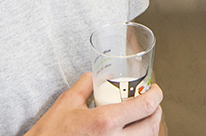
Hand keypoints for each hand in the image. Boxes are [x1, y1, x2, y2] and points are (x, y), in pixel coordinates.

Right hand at [24, 73, 162, 135]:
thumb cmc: (49, 134)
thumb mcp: (66, 103)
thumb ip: (85, 86)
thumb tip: (95, 76)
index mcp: (105, 122)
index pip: (145, 106)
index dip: (156, 95)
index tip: (154, 90)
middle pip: (151, 125)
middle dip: (156, 111)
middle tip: (152, 102)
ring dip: (148, 127)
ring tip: (141, 117)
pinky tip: (130, 132)